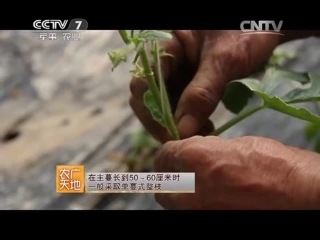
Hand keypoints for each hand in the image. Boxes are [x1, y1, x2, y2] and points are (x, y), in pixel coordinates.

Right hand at [129, 30, 280, 141]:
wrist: (265, 27)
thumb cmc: (245, 32)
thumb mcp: (223, 61)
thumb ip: (202, 93)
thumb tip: (182, 131)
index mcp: (164, 46)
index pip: (143, 83)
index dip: (152, 112)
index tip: (172, 134)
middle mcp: (164, 61)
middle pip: (148, 97)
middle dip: (163, 121)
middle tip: (185, 140)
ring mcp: (176, 73)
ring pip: (163, 105)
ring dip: (176, 123)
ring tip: (201, 134)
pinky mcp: (188, 84)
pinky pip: (179, 106)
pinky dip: (188, 120)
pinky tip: (204, 127)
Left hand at [154, 136, 319, 208]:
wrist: (300, 197)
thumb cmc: (273, 165)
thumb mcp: (236, 145)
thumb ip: (208, 149)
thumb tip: (195, 153)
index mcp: (194, 158)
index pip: (165, 154)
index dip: (172, 152)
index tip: (179, 152)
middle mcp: (188, 187)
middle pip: (163, 184)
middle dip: (171, 174)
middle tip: (186, 170)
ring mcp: (195, 210)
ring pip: (173, 203)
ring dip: (180, 192)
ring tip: (200, 184)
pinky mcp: (205, 221)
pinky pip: (189, 211)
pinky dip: (194, 203)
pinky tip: (212, 197)